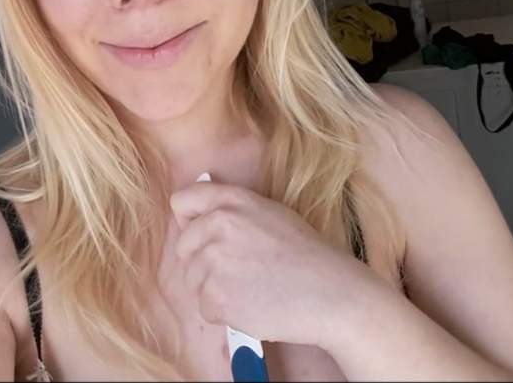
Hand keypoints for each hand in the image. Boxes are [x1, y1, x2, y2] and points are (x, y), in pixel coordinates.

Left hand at [170, 180, 384, 347]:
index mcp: (232, 200)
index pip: (182, 202)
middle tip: (240, 272)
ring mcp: (213, 260)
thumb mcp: (269, 214)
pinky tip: (252, 306)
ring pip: (193, 280)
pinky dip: (224, 313)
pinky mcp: (215, 295)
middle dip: (203, 263)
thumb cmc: (306, 255)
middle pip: (183, 248)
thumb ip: (232, 212)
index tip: (203, 236)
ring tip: (252, 289)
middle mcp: (217, 224)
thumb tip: (200, 219)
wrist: (331, 293)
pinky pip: (204, 308)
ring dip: (215, 290)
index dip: (189, 222)